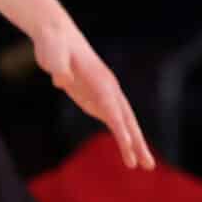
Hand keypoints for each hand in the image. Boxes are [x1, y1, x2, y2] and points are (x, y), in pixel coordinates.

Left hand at [34, 20, 152, 169]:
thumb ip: (58, 66)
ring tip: (143, 166)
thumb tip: (61, 80)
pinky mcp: (94, 98)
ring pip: (124, 123)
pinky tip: (129, 151)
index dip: (120, 128)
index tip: (128, 147)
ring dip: (134, 144)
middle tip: (148, 166)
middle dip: (137, 144)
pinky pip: (112, 121)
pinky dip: (122, 137)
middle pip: (127, 120)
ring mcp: (103, 95)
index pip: (113, 109)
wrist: (57, 35)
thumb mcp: (53, 53)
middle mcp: (108, 89)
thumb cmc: (55, 44)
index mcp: (101, 81)